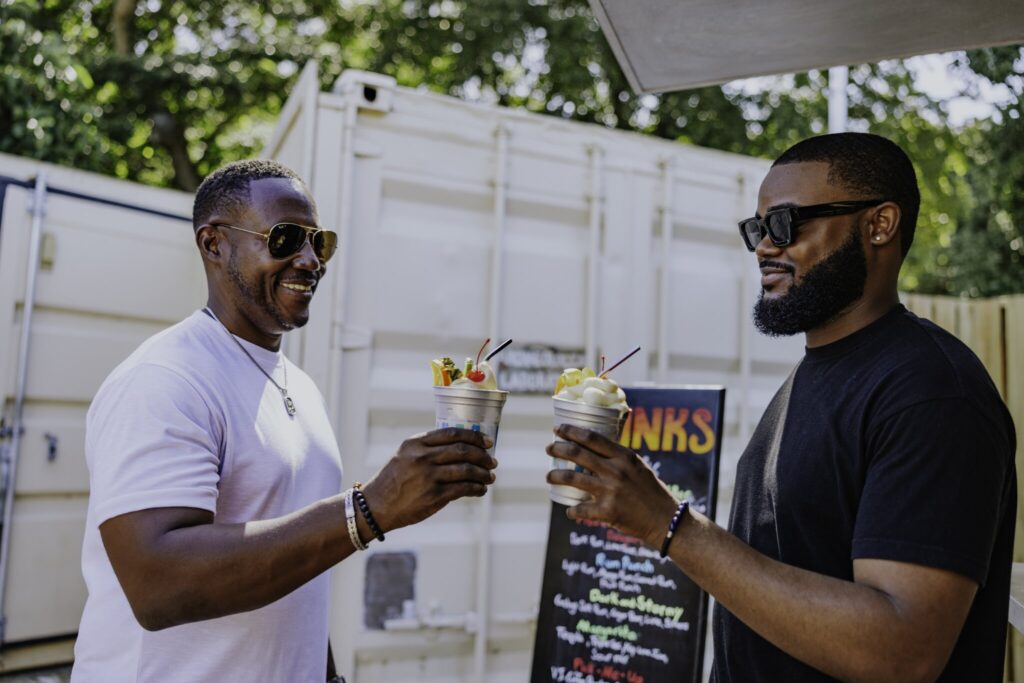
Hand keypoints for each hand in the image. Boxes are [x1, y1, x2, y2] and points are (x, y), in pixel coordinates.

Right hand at [361, 428, 496, 532]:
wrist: (376, 506)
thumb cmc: (393, 481)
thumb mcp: (404, 456)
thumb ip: (427, 449)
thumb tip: (461, 448)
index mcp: (415, 443)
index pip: (452, 434)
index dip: (474, 437)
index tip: (487, 442)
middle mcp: (422, 457)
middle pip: (462, 450)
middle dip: (482, 456)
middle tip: (492, 461)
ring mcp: (428, 476)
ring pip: (466, 470)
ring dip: (483, 474)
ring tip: (490, 477)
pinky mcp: (434, 496)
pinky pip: (463, 489)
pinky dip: (476, 488)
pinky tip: (480, 490)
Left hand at [546, 423, 677, 547]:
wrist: (664, 519)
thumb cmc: (650, 491)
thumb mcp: (638, 466)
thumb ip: (618, 457)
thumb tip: (595, 447)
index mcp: (624, 456)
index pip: (592, 438)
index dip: (572, 431)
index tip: (559, 428)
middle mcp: (615, 471)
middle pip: (577, 454)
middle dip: (558, 449)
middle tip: (549, 448)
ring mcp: (610, 491)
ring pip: (572, 478)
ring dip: (555, 476)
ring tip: (549, 477)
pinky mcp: (607, 511)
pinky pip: (580, 509)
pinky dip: (572, 511)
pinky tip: (570, 511)